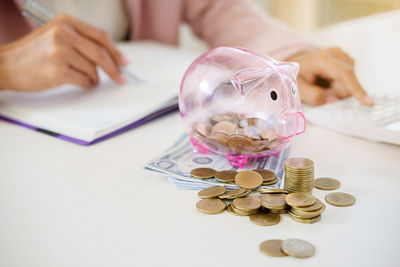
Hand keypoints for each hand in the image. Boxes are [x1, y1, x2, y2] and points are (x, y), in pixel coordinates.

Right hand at [0, 13, 128, 91]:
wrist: (6, 65)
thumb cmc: (34, 53)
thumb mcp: (55, 35)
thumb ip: (80, 40)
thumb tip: (111, 56)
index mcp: (65, 21)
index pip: (100, 36)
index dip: (116, 51)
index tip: (124, 63)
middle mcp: (63, 33)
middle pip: (100, 53)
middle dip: (114, 68)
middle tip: (121, 78)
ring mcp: (59, 51)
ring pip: (93, 69)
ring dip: (95, 78)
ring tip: (87, 80)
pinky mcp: (57, 70)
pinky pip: (84, 80)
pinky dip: (86, 84)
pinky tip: (80, 83)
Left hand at [286, 47, 373, 105]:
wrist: (296, 61)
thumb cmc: (295, 75)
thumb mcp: (297, 88)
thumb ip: (313, 96)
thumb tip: (333, 100)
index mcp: (322, 59)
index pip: (344, 74)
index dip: (356, 89)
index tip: (368, 102)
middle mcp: (336, 54)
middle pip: (348, 81)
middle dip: (336, 92)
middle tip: (320, 91)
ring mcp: (343, 55)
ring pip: (350, 82)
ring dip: (337, 89)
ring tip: (321, 84)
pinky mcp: (346, 60)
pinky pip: (349, 79)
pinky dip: (339, 84)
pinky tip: (327, 81)